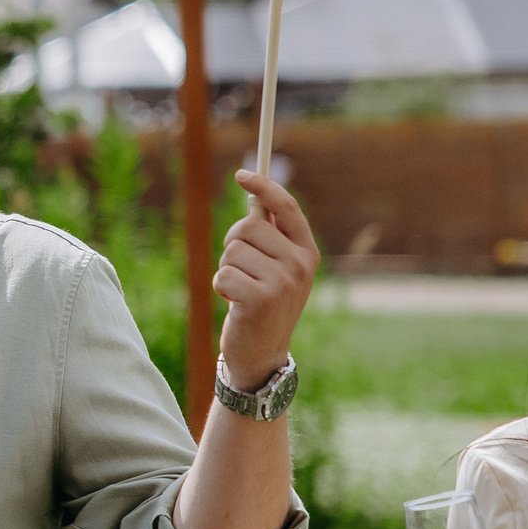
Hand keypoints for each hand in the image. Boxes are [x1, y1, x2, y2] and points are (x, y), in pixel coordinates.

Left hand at [215, 172, 317, 388]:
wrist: (261, 353)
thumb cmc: (262, 304)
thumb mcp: (275, 268)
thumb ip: (269, 236)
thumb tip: (254, 193)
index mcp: (307, 252)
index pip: (286, 208)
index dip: (264, 187)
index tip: (242, 175)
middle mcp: (300, 264)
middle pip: (249, 225)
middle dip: (234, 243)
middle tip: (241, 269)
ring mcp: (283, 282)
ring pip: (232, 250)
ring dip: (226, 269)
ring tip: (240, 290)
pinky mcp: (261, 299)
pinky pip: (223, 274)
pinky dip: (221, 287)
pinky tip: (235, 304)